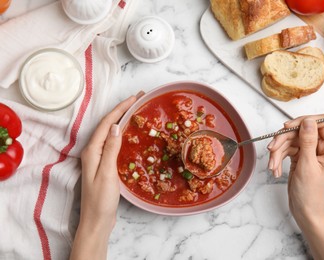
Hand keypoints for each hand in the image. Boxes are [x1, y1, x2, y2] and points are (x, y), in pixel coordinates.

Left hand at [70, 92, 142, 259]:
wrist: (96, 221)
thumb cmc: (101, 200)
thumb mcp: (107, 174)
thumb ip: (110, 149)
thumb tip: (115, 126)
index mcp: (92, 151)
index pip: (106, 123)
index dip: (120, 109)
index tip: (134, 98)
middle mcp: (93, 151)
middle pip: (107, 125)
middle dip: (122, 110)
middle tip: (139, 99)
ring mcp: (98, 158)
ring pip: (111, 133)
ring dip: (122, 120)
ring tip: (137, 111)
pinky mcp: (104, 165)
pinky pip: (113, 143)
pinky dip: (123, 134)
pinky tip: (131, 133)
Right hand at [267, 116, 323, 221]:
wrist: (306, 212)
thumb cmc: (311, 195)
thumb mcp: (308, 166)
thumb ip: (308, 141)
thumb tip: (307, 121)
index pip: (323, 122)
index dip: (305, 121)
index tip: (288, 127)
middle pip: (303, 130)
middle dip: (285, 139)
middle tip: (272, 148)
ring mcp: (312, 152)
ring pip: (292, 139)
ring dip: (279, 150)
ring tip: (272, 164)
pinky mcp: (302, 156)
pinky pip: (288, 148)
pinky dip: (279, 157)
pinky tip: (275, 168)